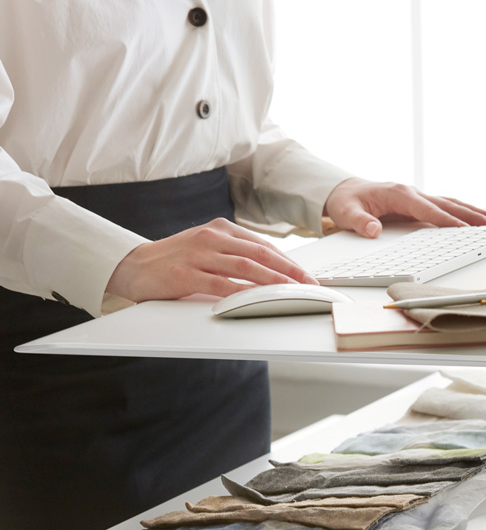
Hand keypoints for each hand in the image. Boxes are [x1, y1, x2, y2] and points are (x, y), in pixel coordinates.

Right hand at [106, 218, 316, 301]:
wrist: (133, 265)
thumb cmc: (176, 260)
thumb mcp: (208, 248)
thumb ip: (235, 254)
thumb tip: (273, 271)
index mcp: (220, 229)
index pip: (263, 245)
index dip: (288, 261)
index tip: (306, 275)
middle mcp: (212, 238)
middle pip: (261, 254)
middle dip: (289, 270)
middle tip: (309, 284)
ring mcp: (198, 255)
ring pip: (246, 267)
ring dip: (274, 281)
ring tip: (293, 292)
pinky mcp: (185, 275)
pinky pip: (221, 285)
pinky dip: (243, 293)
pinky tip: (259, 299)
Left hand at [323, 177, 485, 238]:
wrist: (342, 190)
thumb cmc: (346, 201)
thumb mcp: (347, 212)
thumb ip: (360, 222)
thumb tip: (373, 230)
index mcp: (398, 194)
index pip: (428, 210)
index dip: (447, 220)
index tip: (464, 229)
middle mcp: (411, 193)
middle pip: (446, 204)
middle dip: (471, 215)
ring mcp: (416, 196)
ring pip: (450, 204)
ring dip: (472, 212)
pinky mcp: (417, 202)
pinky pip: (444, 207)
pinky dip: (461, 212)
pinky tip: (476, 218)